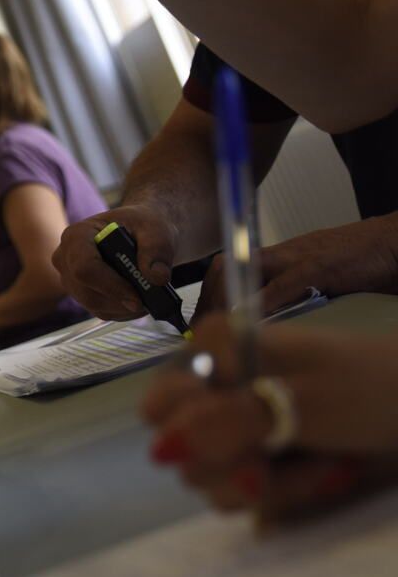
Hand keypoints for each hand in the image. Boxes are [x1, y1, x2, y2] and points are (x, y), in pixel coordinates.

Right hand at [54, 205, 179, 320]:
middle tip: (150, 300)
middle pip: (86, 292)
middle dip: (120, 300)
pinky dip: (123, 311)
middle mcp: (66, 258)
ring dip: (124, 307)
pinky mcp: (81, 294)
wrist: (141, 233)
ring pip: (94, 305)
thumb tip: (158, 278)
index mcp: (77, 235)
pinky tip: (139, 300)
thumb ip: (158, 249)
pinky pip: (100, 311)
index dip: (110, 285)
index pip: (84, 267)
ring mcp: (70, 278)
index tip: (138, 297)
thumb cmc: (143, 225)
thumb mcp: (156, 228)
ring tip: (149, 296)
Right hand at [141, 316, 397, 522]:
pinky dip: (290, 491)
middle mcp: (216, 386)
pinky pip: (246, 493)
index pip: (159, 407)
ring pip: (215, 479)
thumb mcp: (304, 403)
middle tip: (285, 457)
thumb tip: (160, 449)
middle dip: (239, 466)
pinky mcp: (262, 455)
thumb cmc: (373, 388)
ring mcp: (238, 424)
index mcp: (214, 352)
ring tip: (326, 464)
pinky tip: (329, 471)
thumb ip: (228, 424)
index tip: (244, 444)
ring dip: (275, 484)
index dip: (192, 434)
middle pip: (185, 451)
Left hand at [193, 215, 397, 320]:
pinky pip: (283, 284)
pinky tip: (249, 320)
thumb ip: (285, 295)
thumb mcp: (311, 278)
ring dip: (224, 301)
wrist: (391, 242)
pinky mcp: (320, 266)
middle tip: (200, 333)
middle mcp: (279, 254)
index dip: (205, 297)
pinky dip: (262, 302)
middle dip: (206, 300)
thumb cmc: (356, 263)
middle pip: (223, 269)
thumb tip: (261, 325)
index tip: (197, 327)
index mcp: (275, 258)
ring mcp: (297, 257)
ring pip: (243, 270)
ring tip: (217, 330)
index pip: (224, 270)